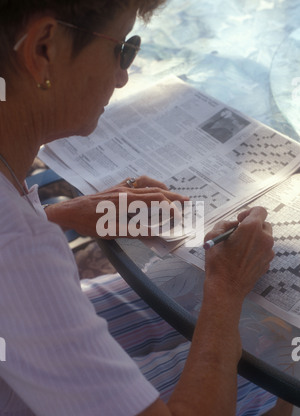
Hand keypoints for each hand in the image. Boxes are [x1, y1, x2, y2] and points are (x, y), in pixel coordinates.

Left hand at [45, 176, 189, 238]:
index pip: (155, 200)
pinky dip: (146, 184)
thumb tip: (154, 233)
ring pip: (146, 183)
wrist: (69, 211)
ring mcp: (119, 188)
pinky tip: (148, 189)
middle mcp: (125, 191)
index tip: (178, 216)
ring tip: (170, 193)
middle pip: (154, 190)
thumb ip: (135, 231)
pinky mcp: (114, 188)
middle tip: (186, 200)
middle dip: (172, 195)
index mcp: (126, 200)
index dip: (169, 207)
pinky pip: (135, 182)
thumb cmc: (87, 222)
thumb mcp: (112, 231)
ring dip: (160, 188)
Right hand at [204, 207, 273, 299]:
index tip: (239, 221)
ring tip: (239, 249)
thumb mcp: (212, 236)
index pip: (260, 210)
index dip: (248, 212)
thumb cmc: (218, 262)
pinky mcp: (267, 263)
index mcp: (252, 228)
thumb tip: (232, 225)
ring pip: (264, 238)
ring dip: (254, 239)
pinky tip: (242, 259)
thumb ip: (224, 224)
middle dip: (252, 226)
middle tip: (238, 234)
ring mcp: (268, 252)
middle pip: (264, 224)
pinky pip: (264, 251)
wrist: (226, 288)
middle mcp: (264, 238)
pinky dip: (255, 251)